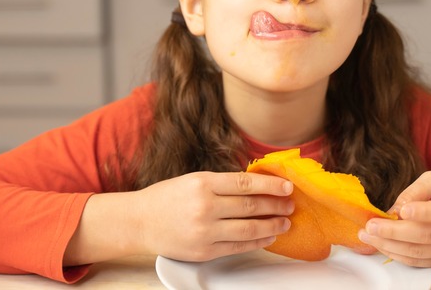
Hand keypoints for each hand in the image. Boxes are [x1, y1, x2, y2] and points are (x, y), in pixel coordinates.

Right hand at [134, 171, 293, 261]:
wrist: (139, 221)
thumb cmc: (167, 198)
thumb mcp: (193, 180)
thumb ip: (222, 184)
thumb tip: (257, 186)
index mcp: (202, 183)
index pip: (246, 183)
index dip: (271, 185)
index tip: (287, 186)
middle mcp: (205, 207)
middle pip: (251, 206)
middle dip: (276, 205)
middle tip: (290, 204)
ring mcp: (205, 231)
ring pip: (249, 228)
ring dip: (272, 225)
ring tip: (284, 222)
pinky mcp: (204, 251)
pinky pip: (238, 246)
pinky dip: (257, 241)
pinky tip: (267, 237)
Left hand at [358, 171, 430, 267]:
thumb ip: (414, 192)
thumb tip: (394, 211)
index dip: (424, 212)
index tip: (401, 211)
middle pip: (428, 235)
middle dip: (394, 233)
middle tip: (370, 227)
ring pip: (421, 253)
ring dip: (390, 247)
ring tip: (368, 237)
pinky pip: (421, 262)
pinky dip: (398, 255)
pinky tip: (382, 245)